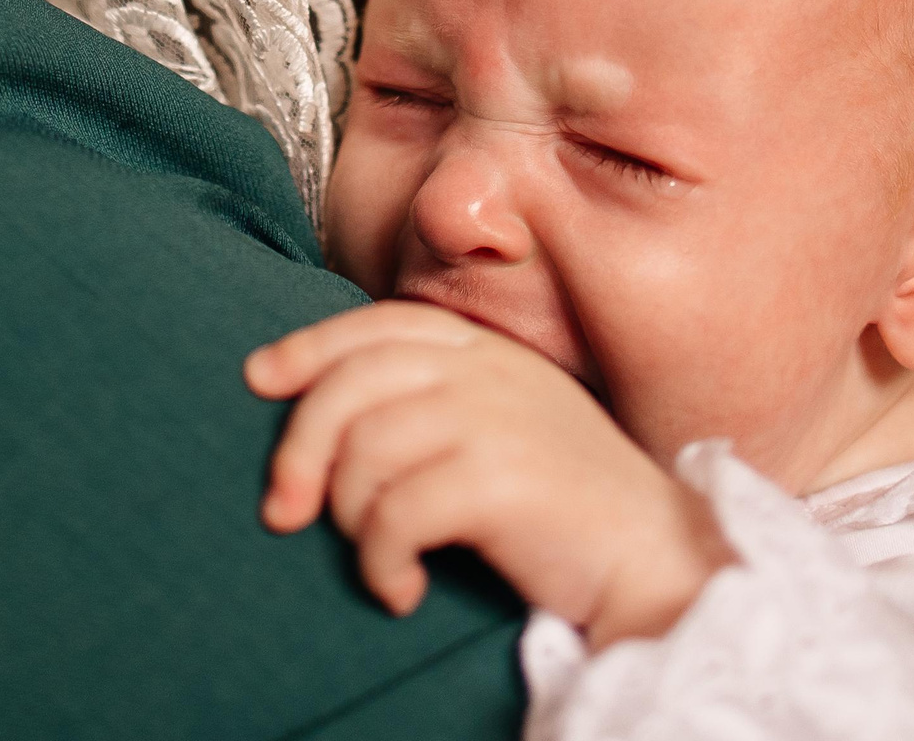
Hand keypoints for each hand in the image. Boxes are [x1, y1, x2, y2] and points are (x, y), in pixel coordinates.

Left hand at [246, 301, 732, 647]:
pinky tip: (400, 590)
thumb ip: (438, 402)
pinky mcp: (501, 479)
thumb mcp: (504, 428)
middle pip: (351, 384)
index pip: (380, 324)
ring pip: (364, 451)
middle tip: (281, 511)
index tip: (258, 378)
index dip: (311, 345)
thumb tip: (329, 413)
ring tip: (378, 559)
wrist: (655, 559)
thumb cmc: (566, 506)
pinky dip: (379, 561)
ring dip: (350, 520)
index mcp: (489, 352)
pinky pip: (395, 512)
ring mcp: (497, 419)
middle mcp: (490, 371)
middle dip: (298, 449)